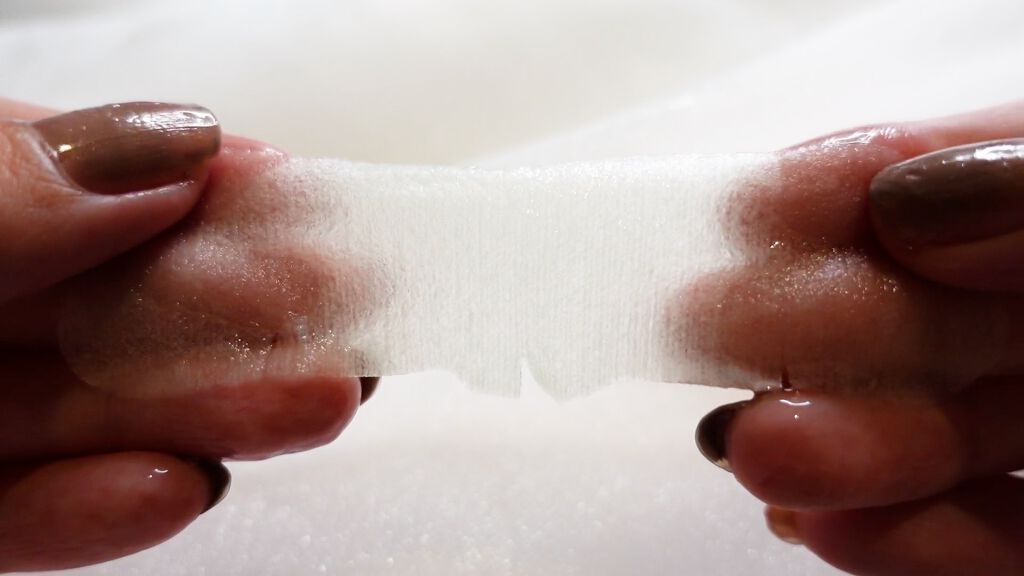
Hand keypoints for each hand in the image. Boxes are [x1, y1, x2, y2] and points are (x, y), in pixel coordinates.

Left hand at [0, 100, 374, 571]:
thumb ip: (5, 193)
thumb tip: (167, 149)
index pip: (88, 185)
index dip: (198, 187)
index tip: (298, 191)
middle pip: (107, 308)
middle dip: (232, 313)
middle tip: (348, 310)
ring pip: (78, 414)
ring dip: (201, 418)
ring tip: (313, 407)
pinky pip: (10, 522)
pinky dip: (92, 514)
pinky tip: (175, 490)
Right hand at [691, 102, 1023, 574]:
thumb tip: (910, 201)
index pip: (951, 187)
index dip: (849, 186)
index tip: (749, 208)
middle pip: (931, 316)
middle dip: (817, 328)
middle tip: (710, 330)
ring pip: (948, 435)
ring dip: (845, 451)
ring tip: (757, 454)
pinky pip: (996, 547)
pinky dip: (920, 546)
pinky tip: (836, 531)